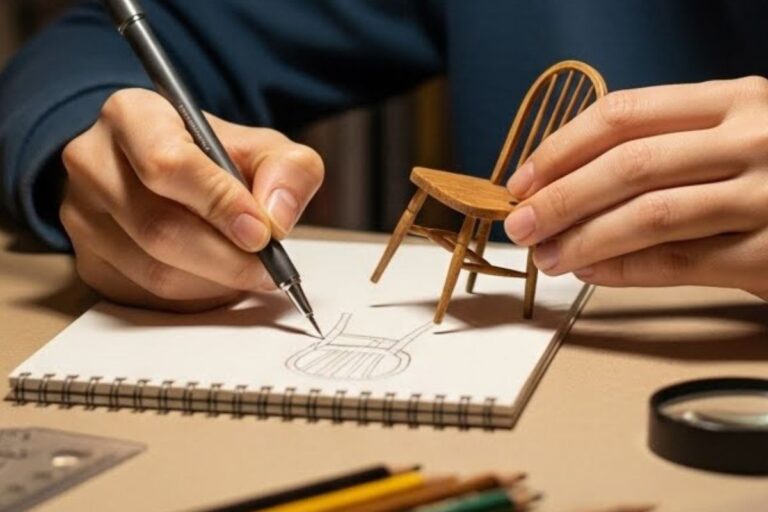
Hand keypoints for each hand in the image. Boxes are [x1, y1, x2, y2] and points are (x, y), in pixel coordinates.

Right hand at [60, 88, 323, 311]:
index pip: (168, 165)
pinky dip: (195, 297)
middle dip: (227, 258)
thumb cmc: (214, 158)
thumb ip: (289, 170)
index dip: (220, 205)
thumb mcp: (263, 148)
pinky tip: (217, 279)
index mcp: (133, 115)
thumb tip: (276, 218)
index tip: (262, 232)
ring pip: (154, 270)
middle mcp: (93, 162)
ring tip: (249, 271)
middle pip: (160, 228)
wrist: (168, 172)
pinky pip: (146, 295)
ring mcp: (81, 215)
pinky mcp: (88, 260)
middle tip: (268, 267)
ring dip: (215, 282)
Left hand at [504, 76, 767, 299]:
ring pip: (650, 215)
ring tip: (548, 256)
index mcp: (734, 99)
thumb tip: (567, 178)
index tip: (524, 180)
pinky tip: (591, 271)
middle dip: (560, 198)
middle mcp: (753, 139)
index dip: (561, 149)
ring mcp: (767, 196)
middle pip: (629, 164)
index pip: (624, 114)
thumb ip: (669, 142)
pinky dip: (624, 269)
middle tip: (521, 226)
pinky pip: (680, 262)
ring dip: (584, 239)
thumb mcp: (736, 132)